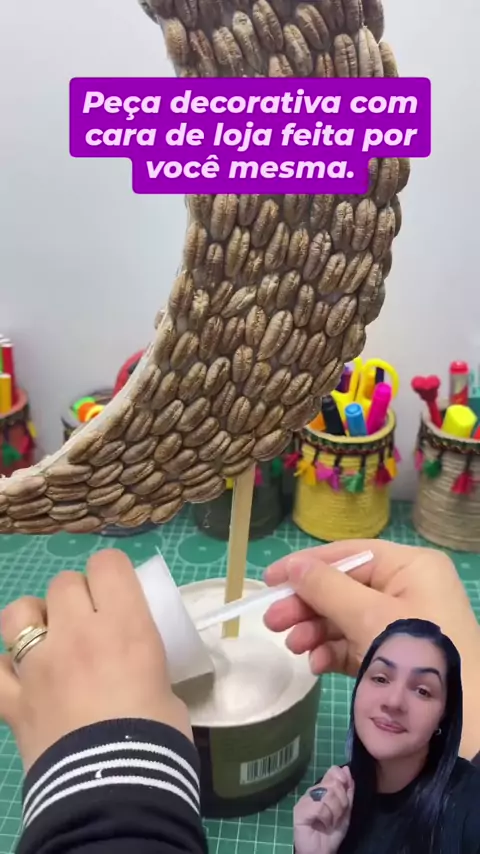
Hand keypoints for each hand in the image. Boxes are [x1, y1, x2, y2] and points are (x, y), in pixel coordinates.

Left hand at [0, 549, 191, 771]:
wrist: (116, 791)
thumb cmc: (157, 738)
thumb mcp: (167, 689)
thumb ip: (146, 667)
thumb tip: (140, 674)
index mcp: (124, 625)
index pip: (107, 564)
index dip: (110, 572)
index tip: (117, 590)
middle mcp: (77, 634)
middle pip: (64, 583)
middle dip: (76, 596)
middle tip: (89, 623)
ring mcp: (38, 665)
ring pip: (19, 613)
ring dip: (33, 619)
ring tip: (46, 639)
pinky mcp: (13, 700)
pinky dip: (5, 670)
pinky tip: (18, 678)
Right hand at [263, 540, 479, 757]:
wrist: (456, 725)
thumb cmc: (414, 655)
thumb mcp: (369, 617)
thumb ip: (328, 588)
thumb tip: (294, 567)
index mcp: (412, 567)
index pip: (351, 555)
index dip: (308, 565)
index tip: (270, 579)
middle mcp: (410, 590)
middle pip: (345, 588)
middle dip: (307, 606)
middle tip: (272, 622)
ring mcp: (404, 626)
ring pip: (347, 619)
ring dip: (316, 631)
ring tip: (293, 647)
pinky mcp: (397, 657)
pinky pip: (357, 645)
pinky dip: (334, 653)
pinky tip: (316, 665)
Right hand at [294, 765, 353, 853]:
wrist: (320, 852)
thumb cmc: (331, 833)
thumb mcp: (345, 811)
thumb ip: (347, 792)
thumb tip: (346, 770)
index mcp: (323, 789)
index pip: (333, 772)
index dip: (341, 778)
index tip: (345, 786)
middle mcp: (312, 791)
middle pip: (333, 784)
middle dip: (341, 802)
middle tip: (337, 816)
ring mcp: (305, 800)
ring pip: (328, 795)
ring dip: (335, 812)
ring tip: (330, 822)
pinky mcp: (300, 810)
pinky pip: (320, 806)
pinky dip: (326, 818)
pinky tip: (322, 824)